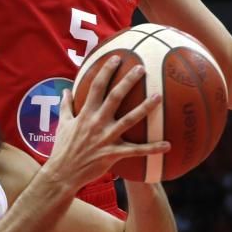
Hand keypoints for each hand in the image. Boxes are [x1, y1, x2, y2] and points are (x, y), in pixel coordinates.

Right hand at [47, 56, 166, 188]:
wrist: (63, 173)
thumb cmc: (63, 148)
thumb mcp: (62, 123)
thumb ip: (66, 106)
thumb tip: (65, 91)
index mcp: (85, 113)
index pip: (96, 86)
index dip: (106, 71)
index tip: (116, 58)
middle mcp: (97, 122)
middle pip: (115, 97)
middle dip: (128, 81)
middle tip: (142, 68)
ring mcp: (106, 138)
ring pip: (129, 120)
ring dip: (145, 108)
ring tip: (159, 97)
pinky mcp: (112, 154)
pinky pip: (136, 151)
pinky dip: (152, 148)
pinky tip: (168, 145)